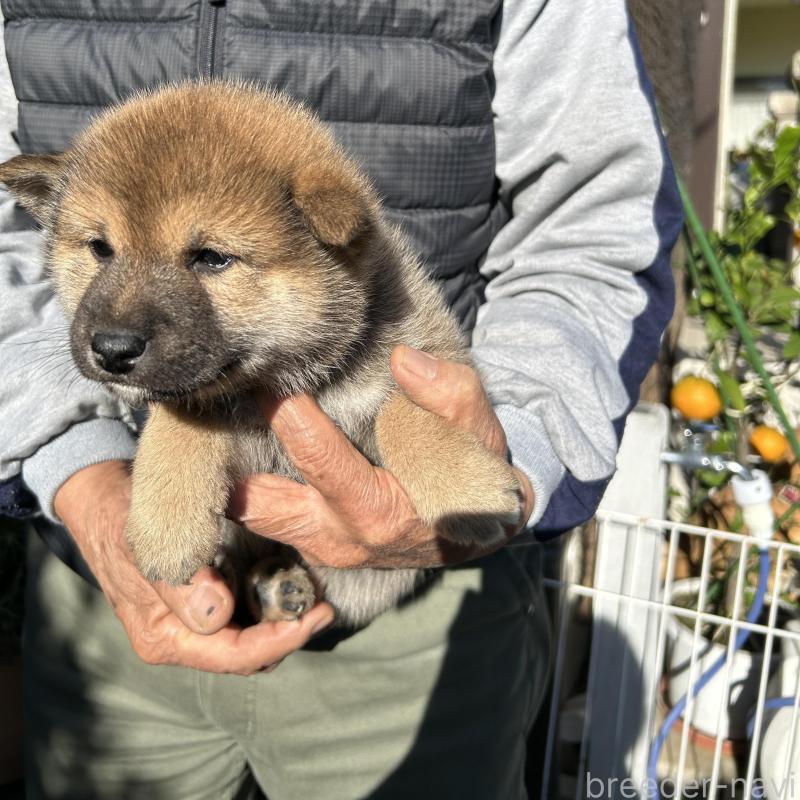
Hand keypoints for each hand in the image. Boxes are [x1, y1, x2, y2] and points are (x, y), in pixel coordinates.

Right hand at [54, 461, 333, 674]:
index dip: (278, 641)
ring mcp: (190, 626)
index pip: (232, 656)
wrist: (104, 502)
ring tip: (314, 598)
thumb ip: (181, 583)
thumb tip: (217, 615)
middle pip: (245, 657)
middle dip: (288, 636)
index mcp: (164, 637)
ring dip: (282, 626)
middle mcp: (179, 640)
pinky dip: (268, 610)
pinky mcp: (202, 606)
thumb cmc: (123, 519)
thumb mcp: (147, 544)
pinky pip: (243, 621)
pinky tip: (289, 585)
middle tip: (325, 608)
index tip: (314, 616)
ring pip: (248, 643)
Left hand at [229, 346, 533, 567]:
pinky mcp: (318, 547)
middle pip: (270, 506)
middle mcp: (347, 539)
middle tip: (205, 419)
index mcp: (385, 513)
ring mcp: (327, 549)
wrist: (482, 525)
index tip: (267, 381)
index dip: (293, 419)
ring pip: (260, 523)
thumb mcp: (482, 434)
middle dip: (235, 463)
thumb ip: (452, 396)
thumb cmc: (478, 475)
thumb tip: (404, 360)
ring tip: (193, 449)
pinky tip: (220, 468)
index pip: (326, 463)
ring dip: (227, 489)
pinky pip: (268, 527)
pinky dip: (242, 500)